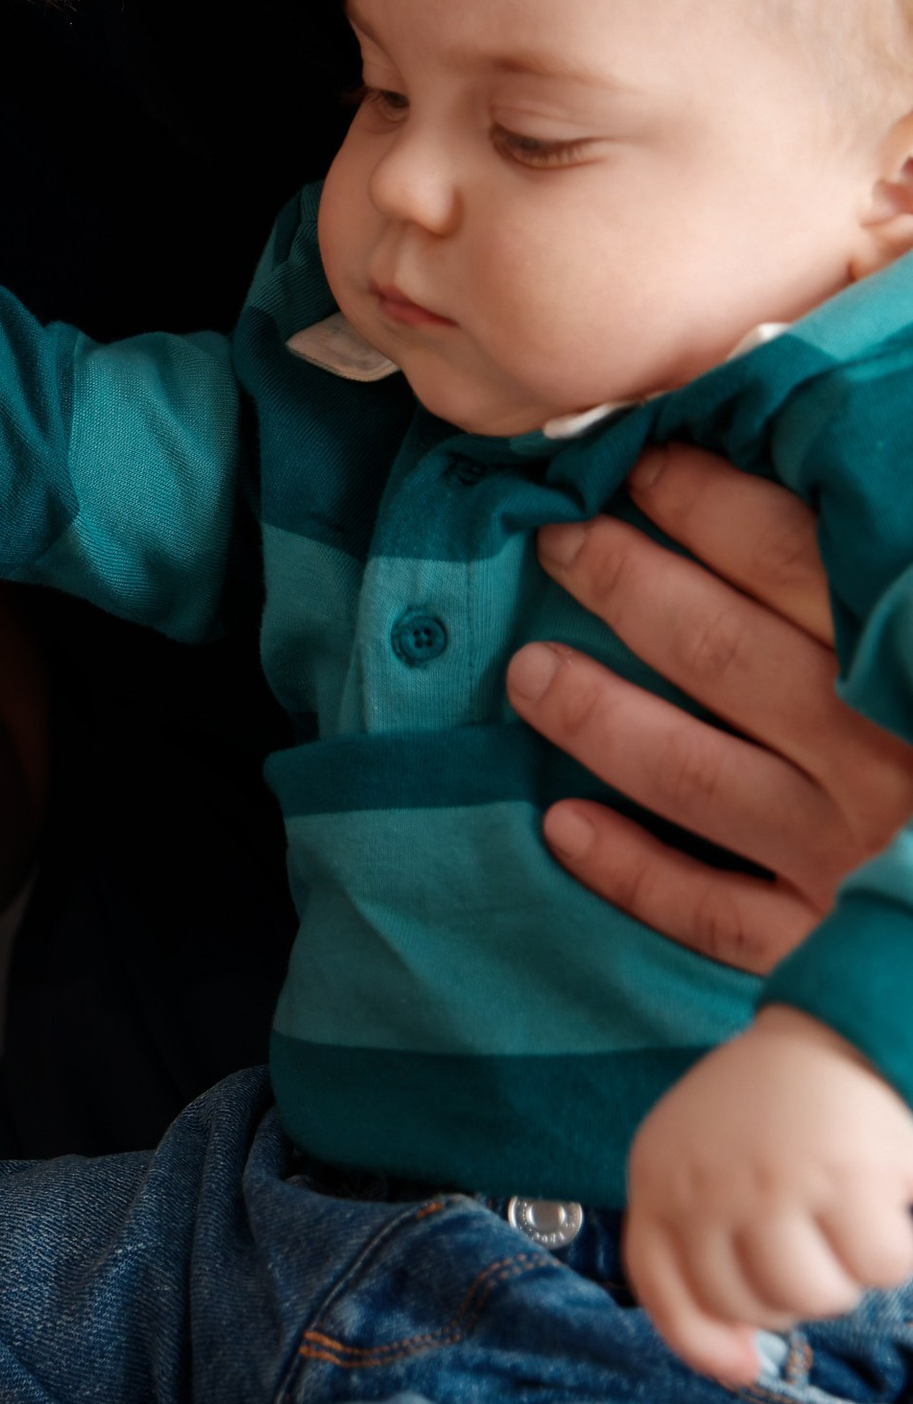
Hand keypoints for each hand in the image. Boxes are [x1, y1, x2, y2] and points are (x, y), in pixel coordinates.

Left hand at [509, 446, 912, 968]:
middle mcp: (876, 755)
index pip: (787, 557)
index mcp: (906, 666)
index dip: (701, 502)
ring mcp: (844, 853)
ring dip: (596, 717)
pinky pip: (707, 909)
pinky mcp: (818, 940)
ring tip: (528, 672)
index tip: (638, 463)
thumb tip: (815, 486)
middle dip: (625, 584)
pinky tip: (564, 825)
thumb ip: (862, 582)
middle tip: (558, 539)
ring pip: (690, 773)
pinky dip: (630, 869)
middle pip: (718, 650)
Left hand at [624, 1002, 912, 1385]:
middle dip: (793, 1293)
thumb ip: (703, 1248)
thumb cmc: (771, 1112)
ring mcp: (770, 1182)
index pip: (661, 1288)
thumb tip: (737, 1366)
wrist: (835, 1031)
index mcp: (659, 1177)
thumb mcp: (704, 1164)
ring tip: (847, 1220)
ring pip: (814, 1298)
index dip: (701, 1343)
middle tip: (815, 1238)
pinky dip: (897, 1248)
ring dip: (846, 1275)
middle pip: (749, 1306)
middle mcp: (704, 1183)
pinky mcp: (842, 1178)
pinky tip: (888, 1204)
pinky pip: (879, 1267)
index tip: (744, 1366)